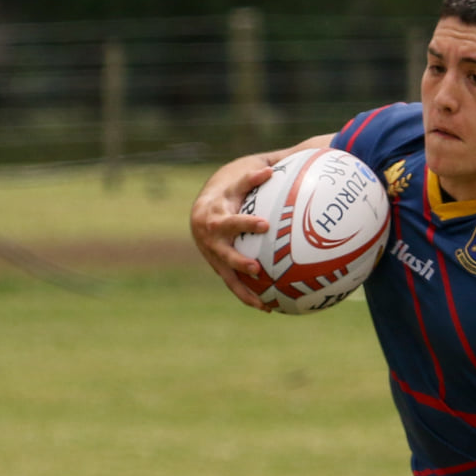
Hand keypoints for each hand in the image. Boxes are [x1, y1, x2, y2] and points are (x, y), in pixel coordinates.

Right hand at [189, 162, 275, 308]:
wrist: (200, 212)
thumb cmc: (228, 193)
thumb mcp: (239, 182)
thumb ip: (255, 176)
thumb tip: (275, 168)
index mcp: (216, 211)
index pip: (232, 216)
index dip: (246, 221)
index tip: (264, 225)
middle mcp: (210, 234)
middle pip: (223, 249)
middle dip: (238, 259)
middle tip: (256, 268)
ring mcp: (211, 252)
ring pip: (226, 272)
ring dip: (243, 287)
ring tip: (263, 302)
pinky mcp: (216, 266)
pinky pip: (231, 283)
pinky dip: (247, 296)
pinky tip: (268, 308)